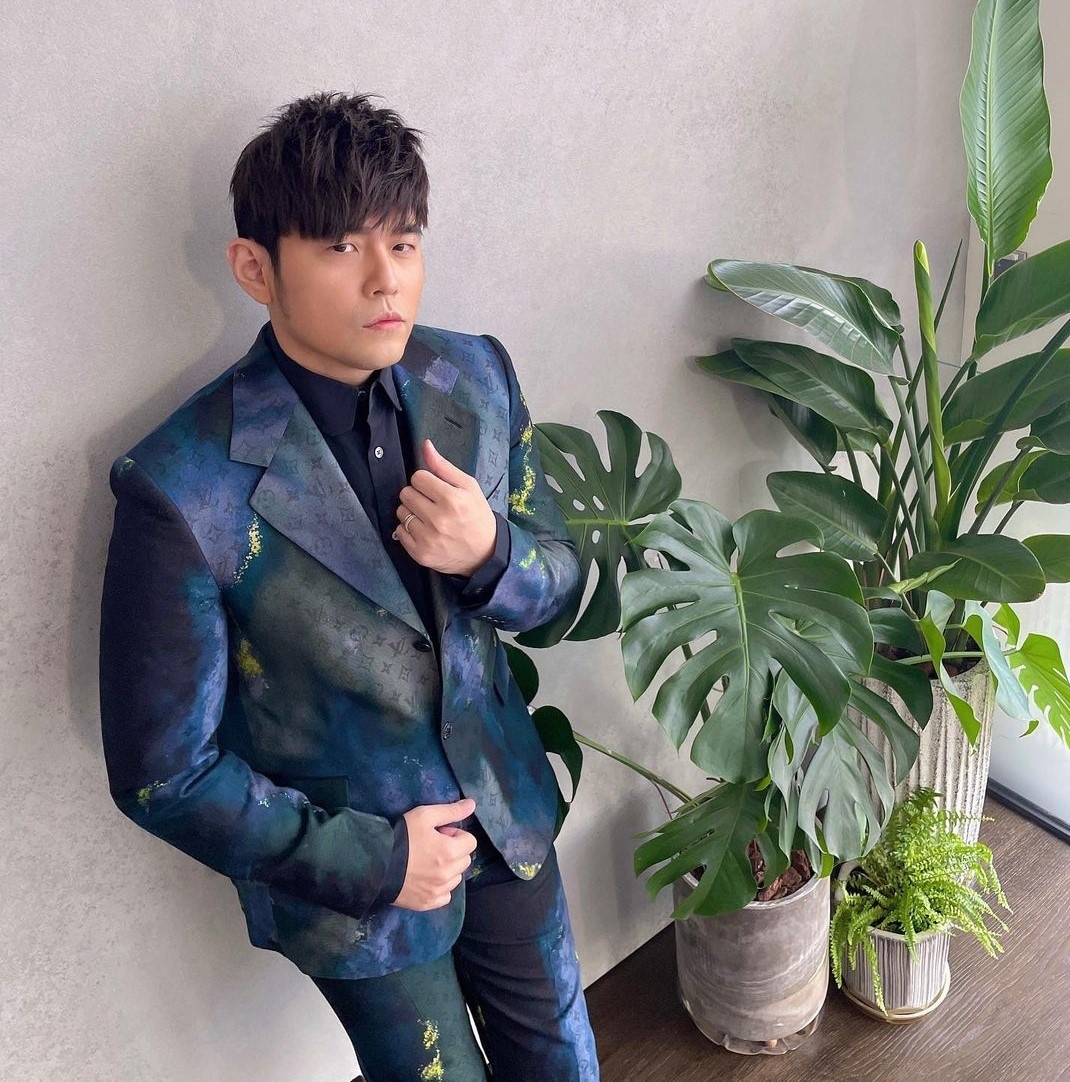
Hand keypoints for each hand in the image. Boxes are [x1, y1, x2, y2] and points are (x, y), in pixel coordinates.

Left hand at [392, 440, 495, 575]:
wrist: (484, 552)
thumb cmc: (476, 515)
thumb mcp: (469, 486)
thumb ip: (444, 466)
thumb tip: (426, 446)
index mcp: (451, 499)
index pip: (418, 477)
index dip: (426, 481)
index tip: (435, 489)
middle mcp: (438, 519)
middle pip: (406, 493)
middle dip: (417, 495)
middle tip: (431, 503)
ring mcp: (428, 538)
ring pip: (401, 512)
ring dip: (411, 512)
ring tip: (427, 517)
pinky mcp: (420, 553)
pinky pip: (399, 532)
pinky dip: (408, 530)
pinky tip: (424, 530)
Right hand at [392, 797, 477, 910]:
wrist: (375, 863)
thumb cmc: (401, 836)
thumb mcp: (424, 816)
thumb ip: (451, 811)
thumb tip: (472, 805)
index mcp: (450, 852)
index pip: (470, 841)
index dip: (455, 835)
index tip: (440, 834)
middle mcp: (448, 874)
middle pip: (465, 859)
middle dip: (454, 851)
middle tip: (432, 846)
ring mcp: (438, 891)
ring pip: (456, 878)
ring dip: (448, 869)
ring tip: (428, 862)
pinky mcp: (428, 903)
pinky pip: (445, 895)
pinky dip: (440, 887)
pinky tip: (426, 878)